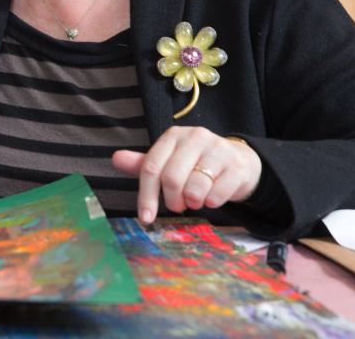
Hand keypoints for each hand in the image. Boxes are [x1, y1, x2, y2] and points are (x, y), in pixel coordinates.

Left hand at [110, 126, 261, 224]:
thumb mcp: (169, 161)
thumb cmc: (196, 163)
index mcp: (173, 136)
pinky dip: (212, 203)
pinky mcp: (236, 165)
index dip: (146, 196)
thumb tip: (115, 158)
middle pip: (172, 179)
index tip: (145, 218)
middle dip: (172, 201)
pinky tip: (212, 197)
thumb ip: (144, 164)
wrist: (238, 161)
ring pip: (195, 188)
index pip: (151, 167)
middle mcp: (195, 137)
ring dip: (192, 203)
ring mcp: (218, 149)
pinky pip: (217, 194)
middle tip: (177, 206)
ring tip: (195, 200)